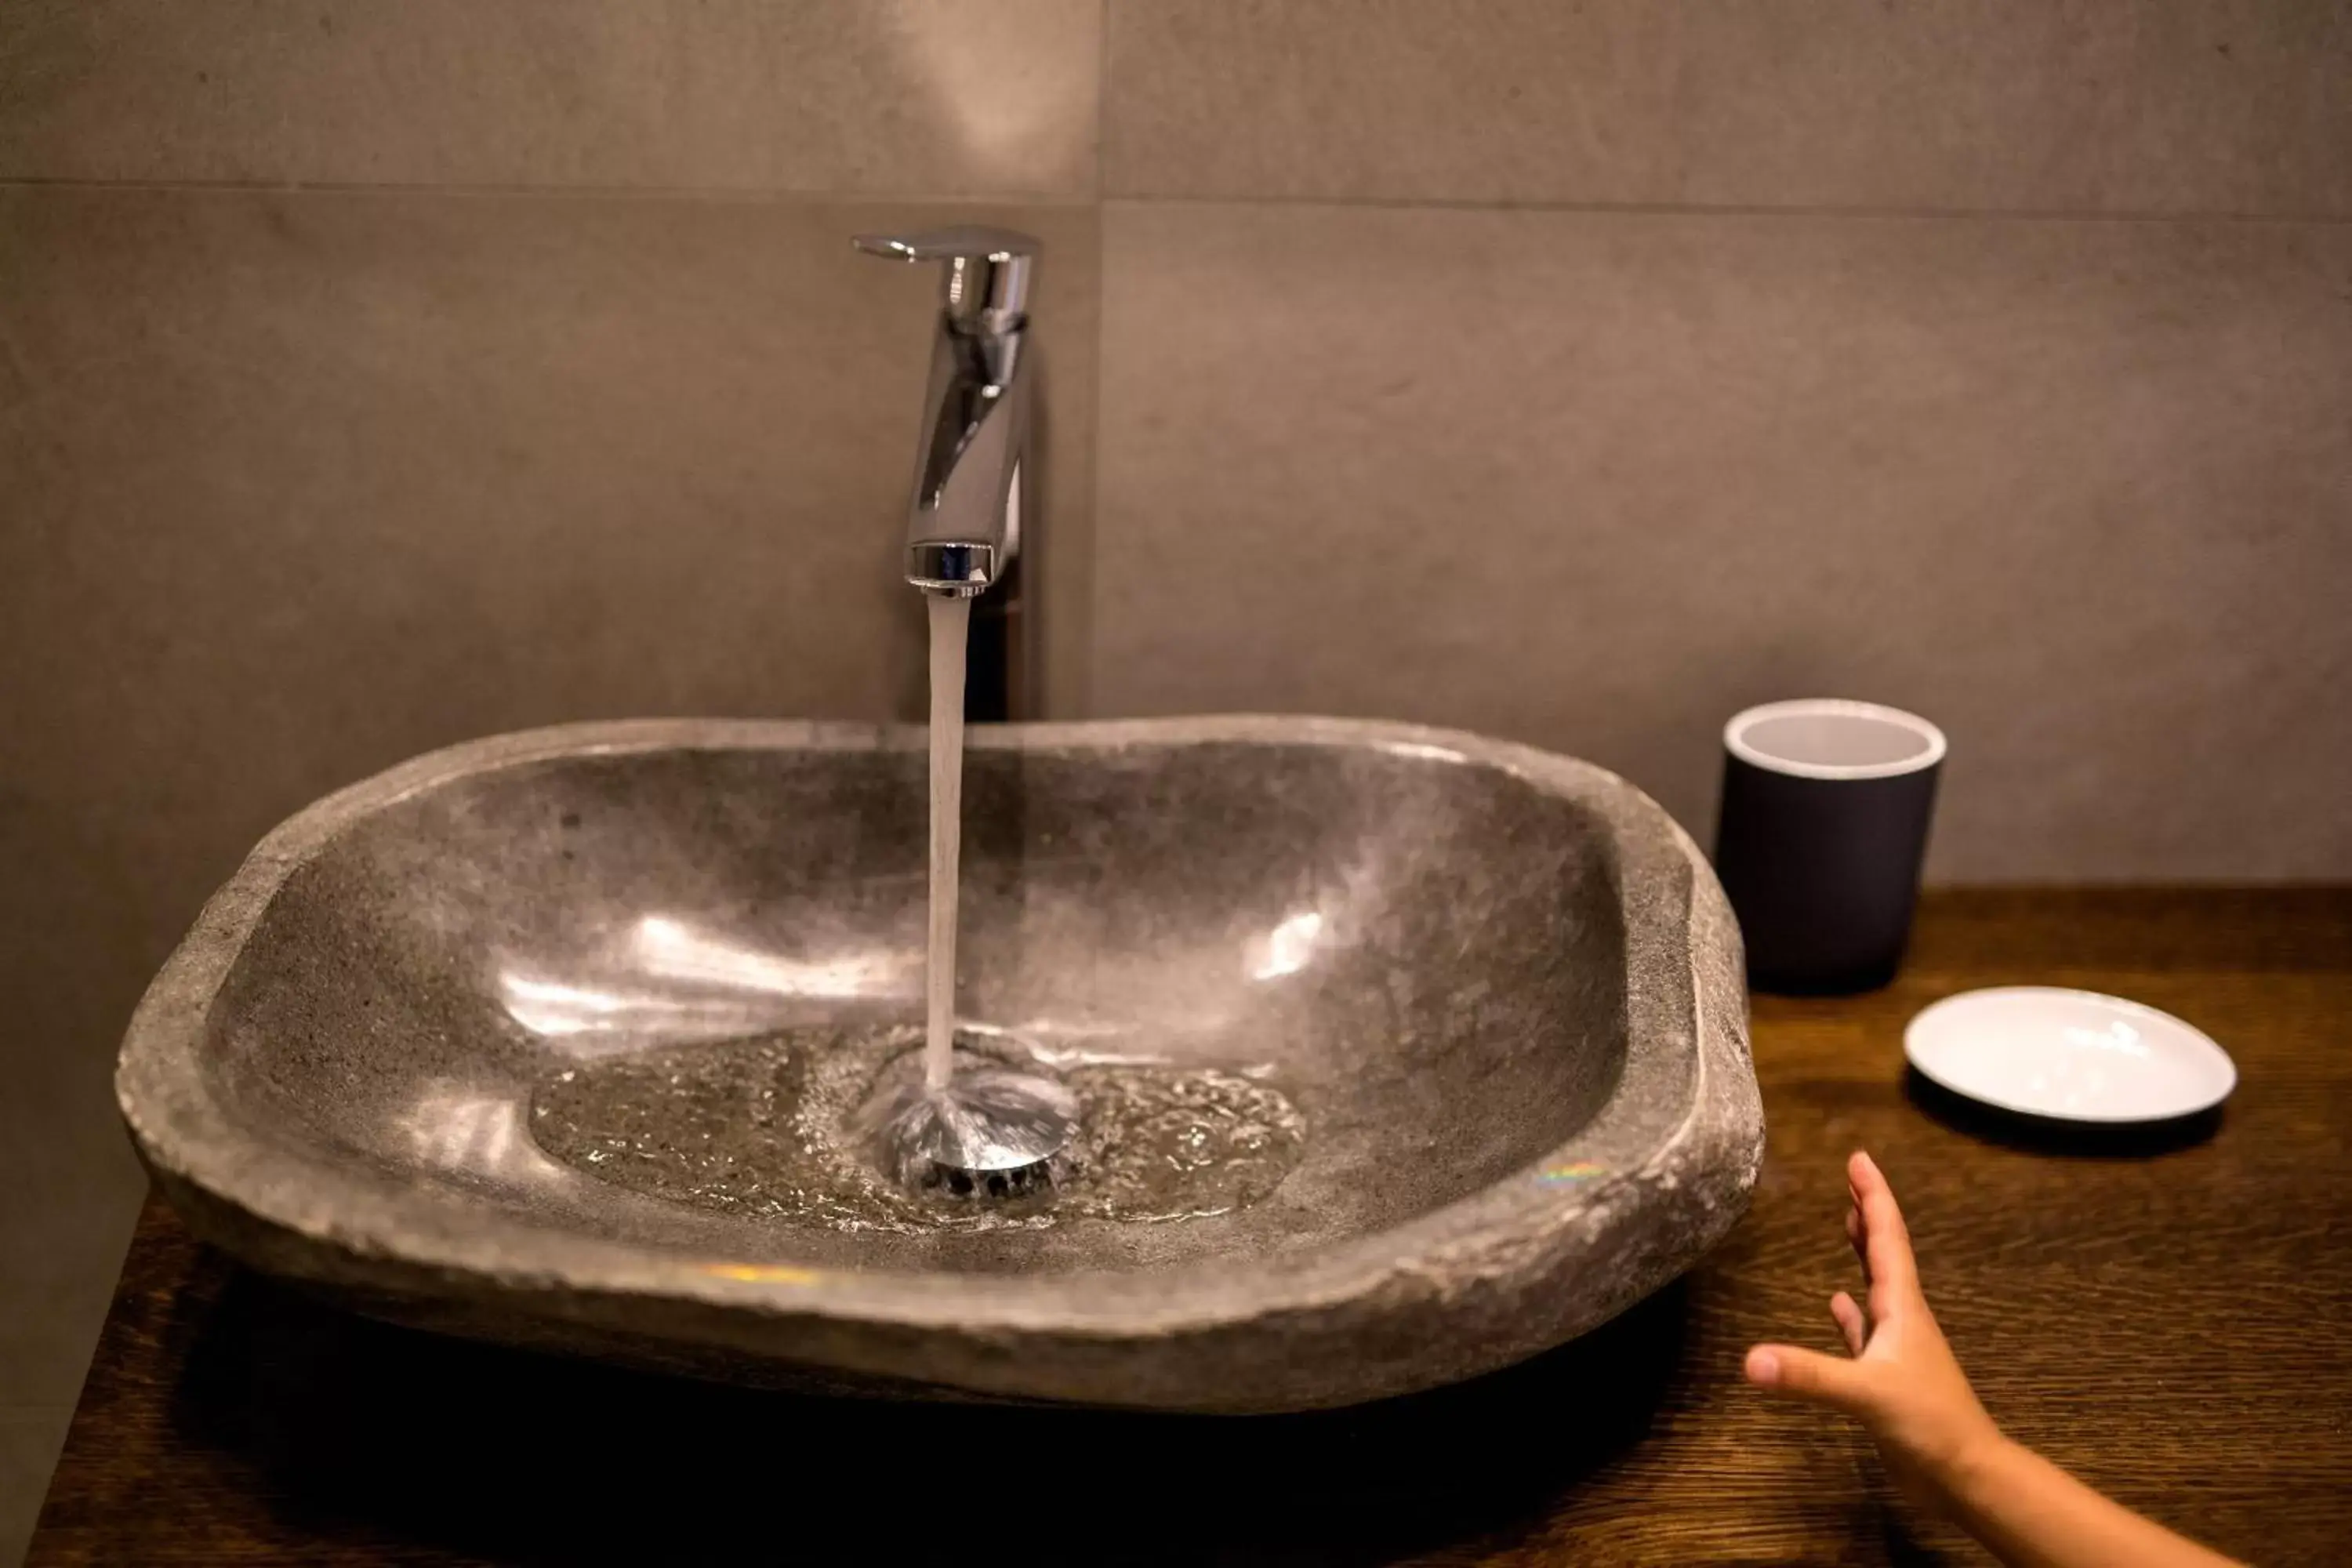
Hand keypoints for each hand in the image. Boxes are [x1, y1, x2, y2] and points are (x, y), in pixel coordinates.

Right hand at [1744, 1150, 1999, 1502]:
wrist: (1965, 1474)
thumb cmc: (1930, 1425)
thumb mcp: (1867, 1394)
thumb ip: (1808, 1374)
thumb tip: (1749, 1359)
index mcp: (1902, 1309)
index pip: (1886, 1239)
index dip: (1873, 1196)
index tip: (1858, 1158)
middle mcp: (1901, 1320)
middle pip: (1883, 1255)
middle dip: (1868, 1214)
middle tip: (1852, 1178)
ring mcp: (1896, 1349)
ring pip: (1875, 1289)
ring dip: (1862, 1255)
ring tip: (1847, 1225)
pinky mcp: (1887, 1377)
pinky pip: (1863, 1334)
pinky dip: (1849, 1316)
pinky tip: (1836, 1305)